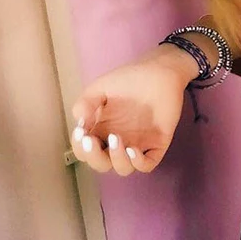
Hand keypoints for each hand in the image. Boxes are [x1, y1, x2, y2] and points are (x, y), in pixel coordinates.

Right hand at [69, 45, 191, 175]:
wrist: (160, 71)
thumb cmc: (131, 78)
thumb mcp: (102, 87)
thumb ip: (86, 102)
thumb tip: (80, 122)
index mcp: (102, 130)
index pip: (85, 151)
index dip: (80, 147)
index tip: (81, 132)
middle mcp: (118, 141)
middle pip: (101, 164)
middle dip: (94, 157)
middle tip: (92, 141)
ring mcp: (138, 144)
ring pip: (123, 168)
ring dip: (116, 160)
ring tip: (115, 139)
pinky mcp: (157, 144)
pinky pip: (147, 164)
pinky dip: (138, 163)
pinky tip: (133, 150)